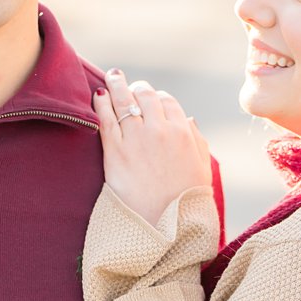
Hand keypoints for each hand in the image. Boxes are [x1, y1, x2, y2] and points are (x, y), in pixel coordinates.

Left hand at [93, 69, 210, 224]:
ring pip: (124, 102)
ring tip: (111, 77)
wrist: (162, 223)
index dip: (157, 96)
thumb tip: (189, 119)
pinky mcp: (114, 151)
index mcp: (183, 133)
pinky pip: (106, 119)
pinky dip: (101, 103)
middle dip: (137, 88)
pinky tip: (98, 95)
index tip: (150, 97)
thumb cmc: (185, 200)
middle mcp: (159, 130)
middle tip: (128, 84)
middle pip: (145, 96)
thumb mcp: (202, 168)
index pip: (168, 101)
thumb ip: (198, 140)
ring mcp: (135, 139)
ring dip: (116, 85)